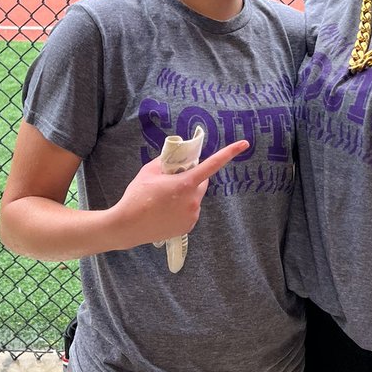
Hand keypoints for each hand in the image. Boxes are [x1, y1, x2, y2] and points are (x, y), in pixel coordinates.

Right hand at [115, 140, 248, 248]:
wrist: (127, 226)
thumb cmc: (137, 196)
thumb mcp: (148, 171)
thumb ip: (166, 162)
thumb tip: (176, 157)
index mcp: (185, 184)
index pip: (212, 165)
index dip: (229, 153)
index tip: (244, 144)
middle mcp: (193, 200)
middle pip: (202, 182)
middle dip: (192, 178)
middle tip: (173, 180)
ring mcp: (192, 215)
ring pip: (195, 197)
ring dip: (187, 194)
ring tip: (164, 199)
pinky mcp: (188, 226)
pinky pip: (191, 210)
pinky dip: (183, 207)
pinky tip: (166, 211)